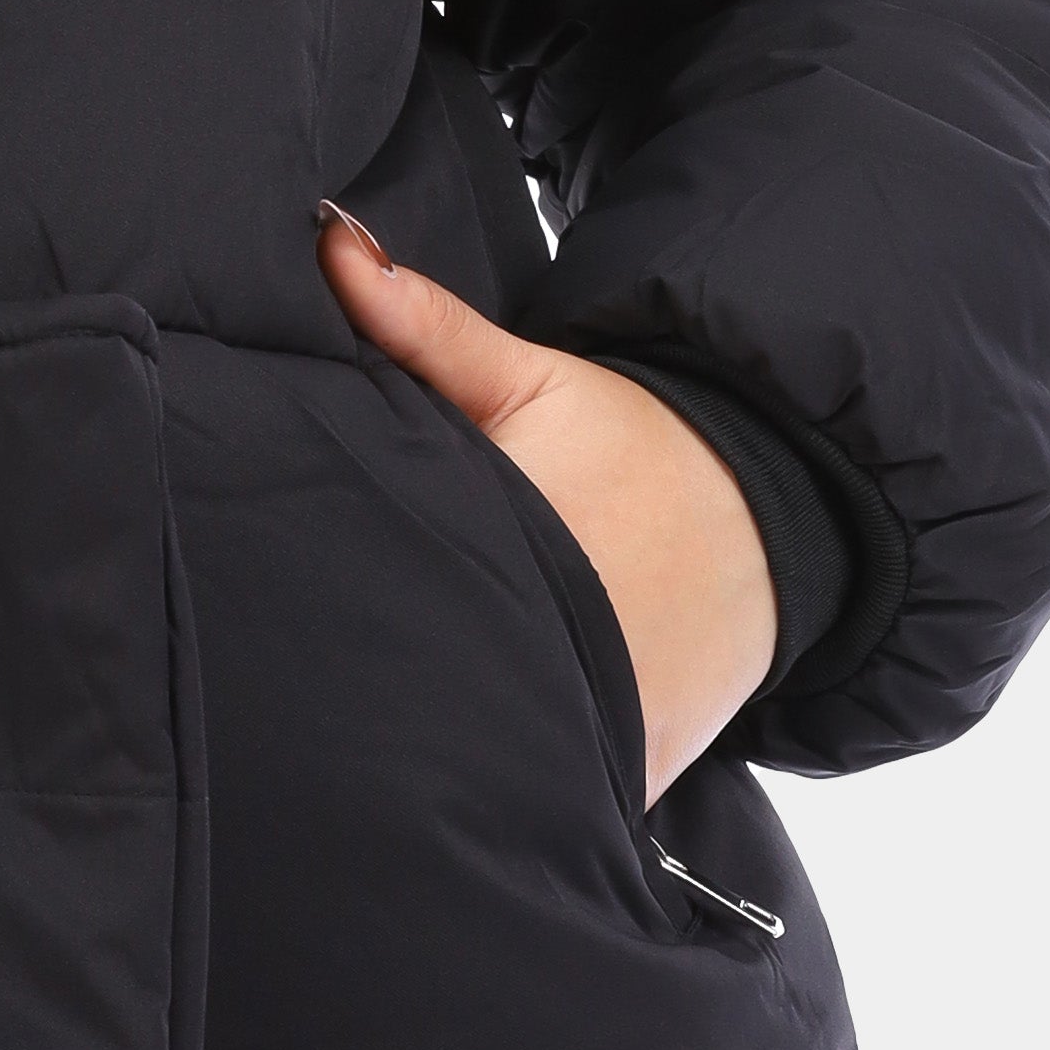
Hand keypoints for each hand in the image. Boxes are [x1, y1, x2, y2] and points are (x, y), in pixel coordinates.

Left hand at [318, 205, 775, 800]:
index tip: (272, 611)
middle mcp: (561, 655)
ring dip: (432, 755)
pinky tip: (453, 791)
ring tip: (365, 747)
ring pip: (485, 769)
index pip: (386, 593)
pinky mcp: (634, 781)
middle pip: (421, 695)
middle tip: (298, 680)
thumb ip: (427, 326)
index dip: (321, 607)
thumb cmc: (639, 446)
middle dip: (358, 689)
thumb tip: (331, 242)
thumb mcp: (534, 380)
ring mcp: (603, 732)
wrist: (777, 520)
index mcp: (521, 548)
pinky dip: (506, 800)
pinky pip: (550, 807)